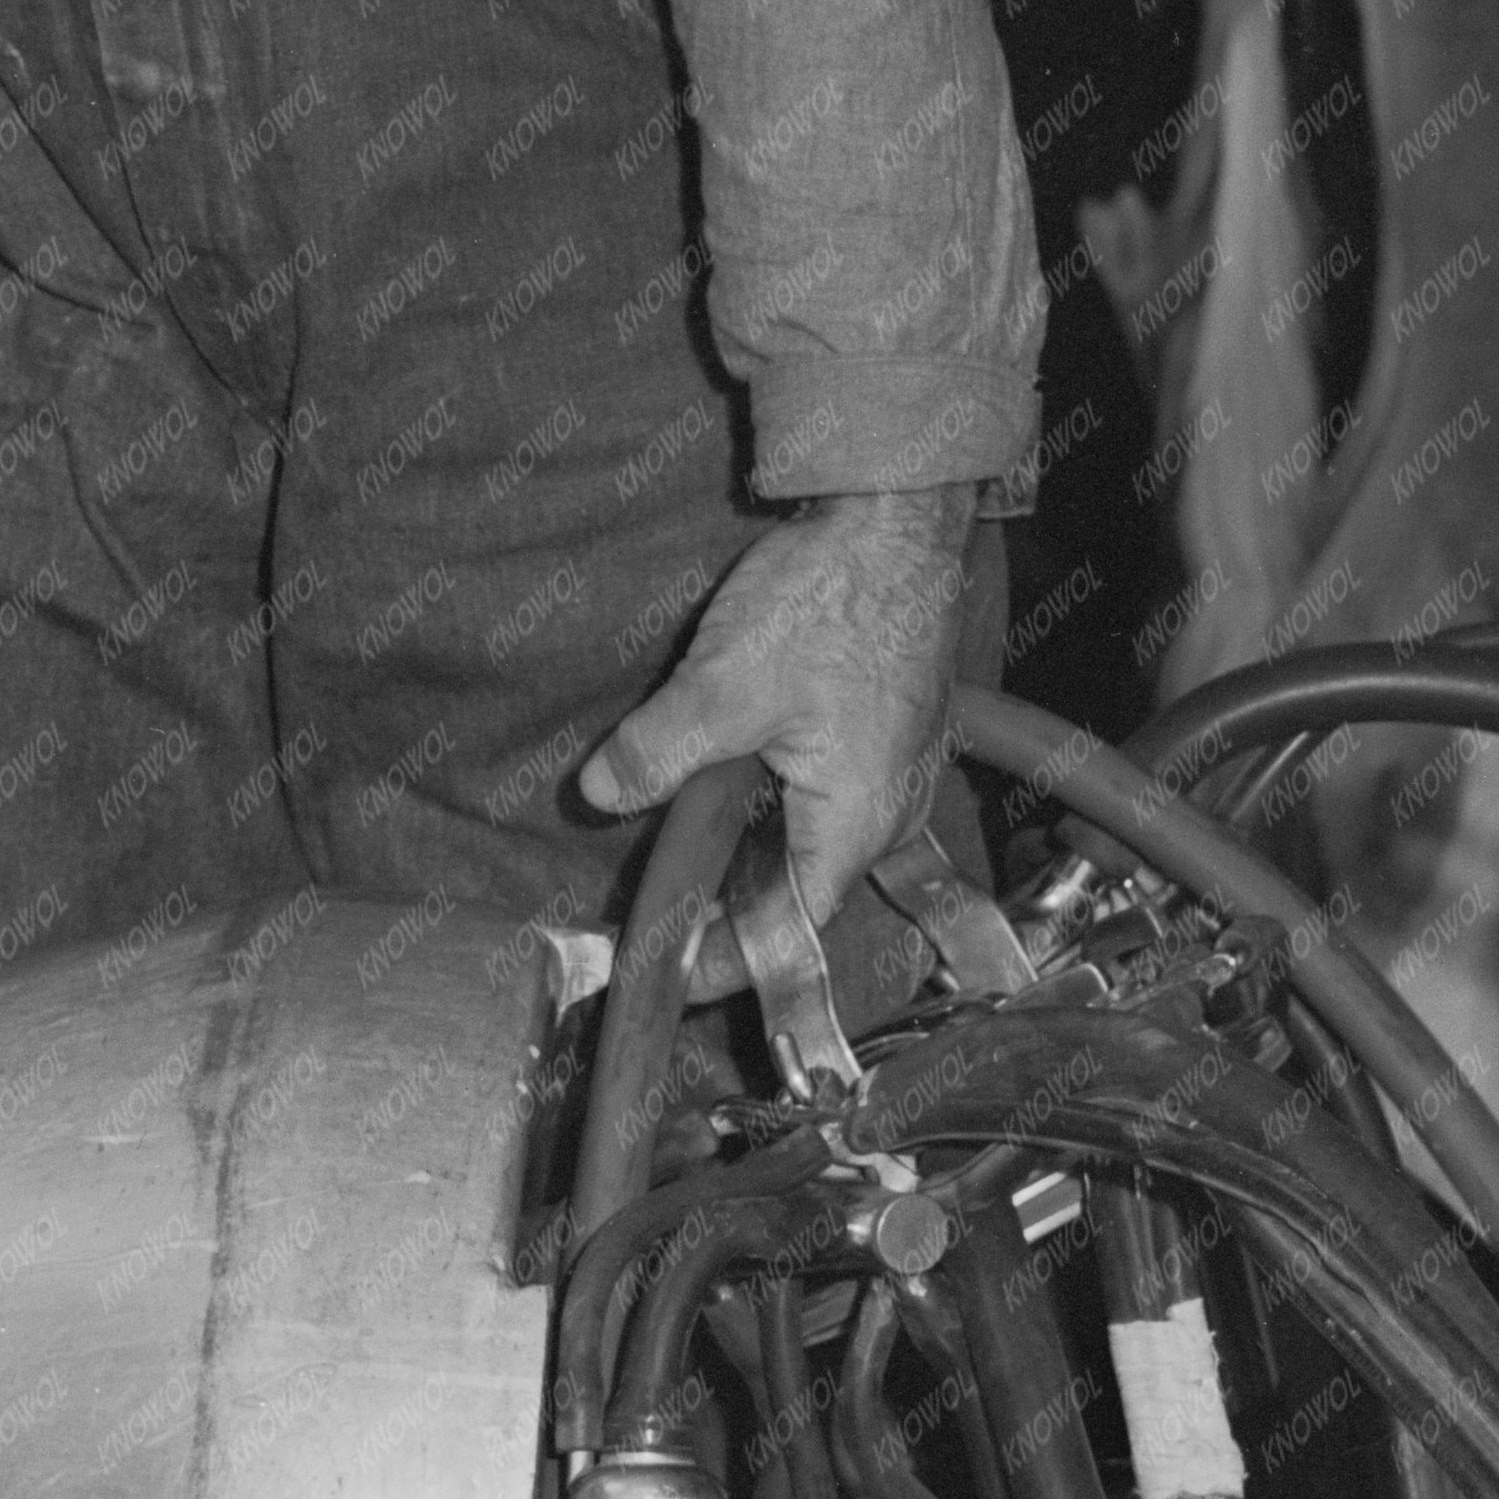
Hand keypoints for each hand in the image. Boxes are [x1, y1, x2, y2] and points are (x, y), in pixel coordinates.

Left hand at [576, 484, 976, 934]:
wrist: (895, 521)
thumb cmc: (832, 602)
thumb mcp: (725, 684)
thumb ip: (659, 751)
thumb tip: (603, 795)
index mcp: (853, 824)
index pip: (784, 930)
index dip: (722, 959)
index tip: (666, 977)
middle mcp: (885, 814)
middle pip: (798, 888)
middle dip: (729, 902)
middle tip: (659, 910)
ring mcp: (892, 772)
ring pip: (812, 838)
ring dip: (751, 846)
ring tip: (682, 847)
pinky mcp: (885, 733)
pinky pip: (826, 794)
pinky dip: (775, 802)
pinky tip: (730, 778)